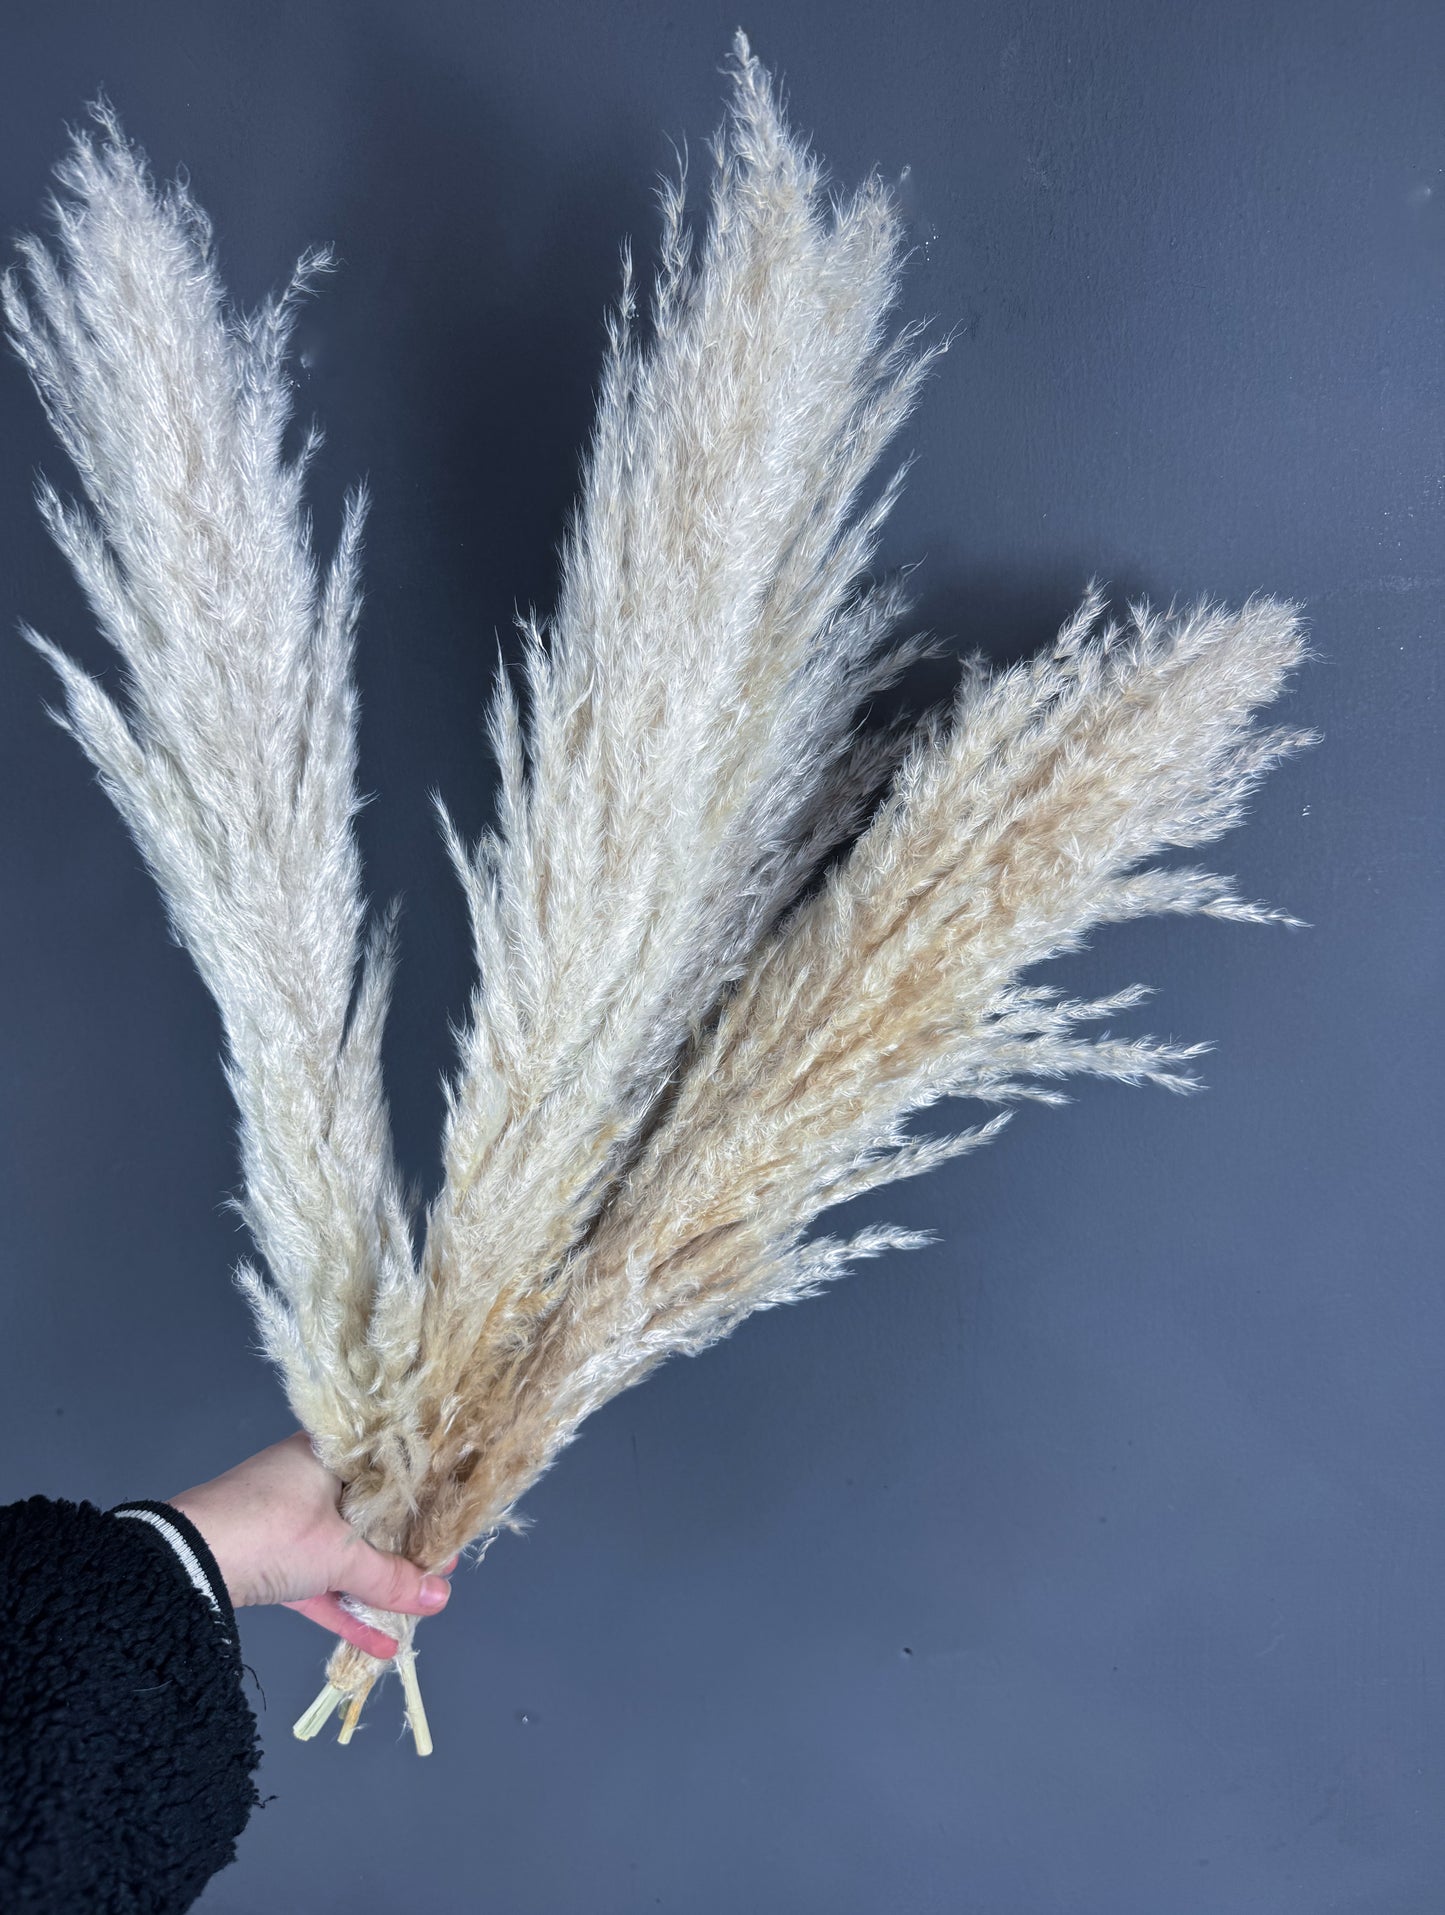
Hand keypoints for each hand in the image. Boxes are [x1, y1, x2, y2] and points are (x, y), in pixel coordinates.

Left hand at [167, 1431, 455, 1660]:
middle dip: (404, 1550)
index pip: (389, 1470)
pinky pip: (318, 1582)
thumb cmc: (270, 1531)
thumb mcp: (338, 1555)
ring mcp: (286, 1522)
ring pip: (344, 1552)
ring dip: (376, 1585)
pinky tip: (378, 1644)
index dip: (424, 1499)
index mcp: (328, 1455)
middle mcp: (308, 1480)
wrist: (183, 1563)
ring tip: (418, 1608)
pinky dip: (344, 1608)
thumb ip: (390, 1579)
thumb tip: (439, 1597)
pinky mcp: (270, 1561)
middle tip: (440, 1573)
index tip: (451, 1526)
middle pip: (369, 1515)